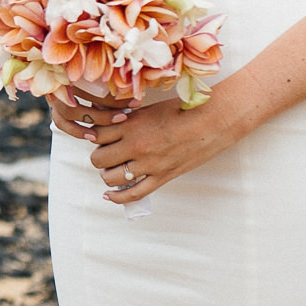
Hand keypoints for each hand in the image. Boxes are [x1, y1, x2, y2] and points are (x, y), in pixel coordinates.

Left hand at [76, 87, 243, 205]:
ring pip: (111, 178)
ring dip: (107, 175)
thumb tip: (109, 123)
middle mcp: (136, 146)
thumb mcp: (150, 108)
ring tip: (113, 169)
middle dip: (99, 157)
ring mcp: (148, 164)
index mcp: (132, 125)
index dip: (93, 137)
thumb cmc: (183, 110)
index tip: (97, 136)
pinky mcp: (161, 177)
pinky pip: (133, 194)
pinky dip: (118, 198)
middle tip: (106, 153)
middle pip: (98, 159)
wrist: (212, 122)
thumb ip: (129, 118)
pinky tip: (110, 196)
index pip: (96, 135)